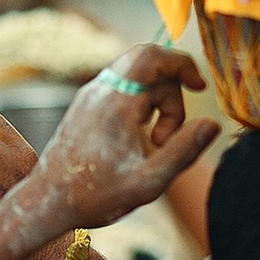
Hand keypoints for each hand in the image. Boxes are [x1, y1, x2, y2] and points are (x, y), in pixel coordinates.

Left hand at [0, 44, 220, 259]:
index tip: (200, 87)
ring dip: (156, 101)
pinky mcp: (85, 105)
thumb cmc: (95, 196)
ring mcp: (90, 96)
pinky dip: (140, 104)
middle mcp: (100, 91)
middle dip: (172, 89)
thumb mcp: (148, 183)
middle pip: (149, 62)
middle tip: (173, 132)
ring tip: (154, 143)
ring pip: (137, 77)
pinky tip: (140, 138)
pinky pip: (122, 87)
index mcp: (116, 104)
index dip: (183, 64)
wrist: (47, 202)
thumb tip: (212, 125)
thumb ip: (183, 152)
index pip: (154, 57)